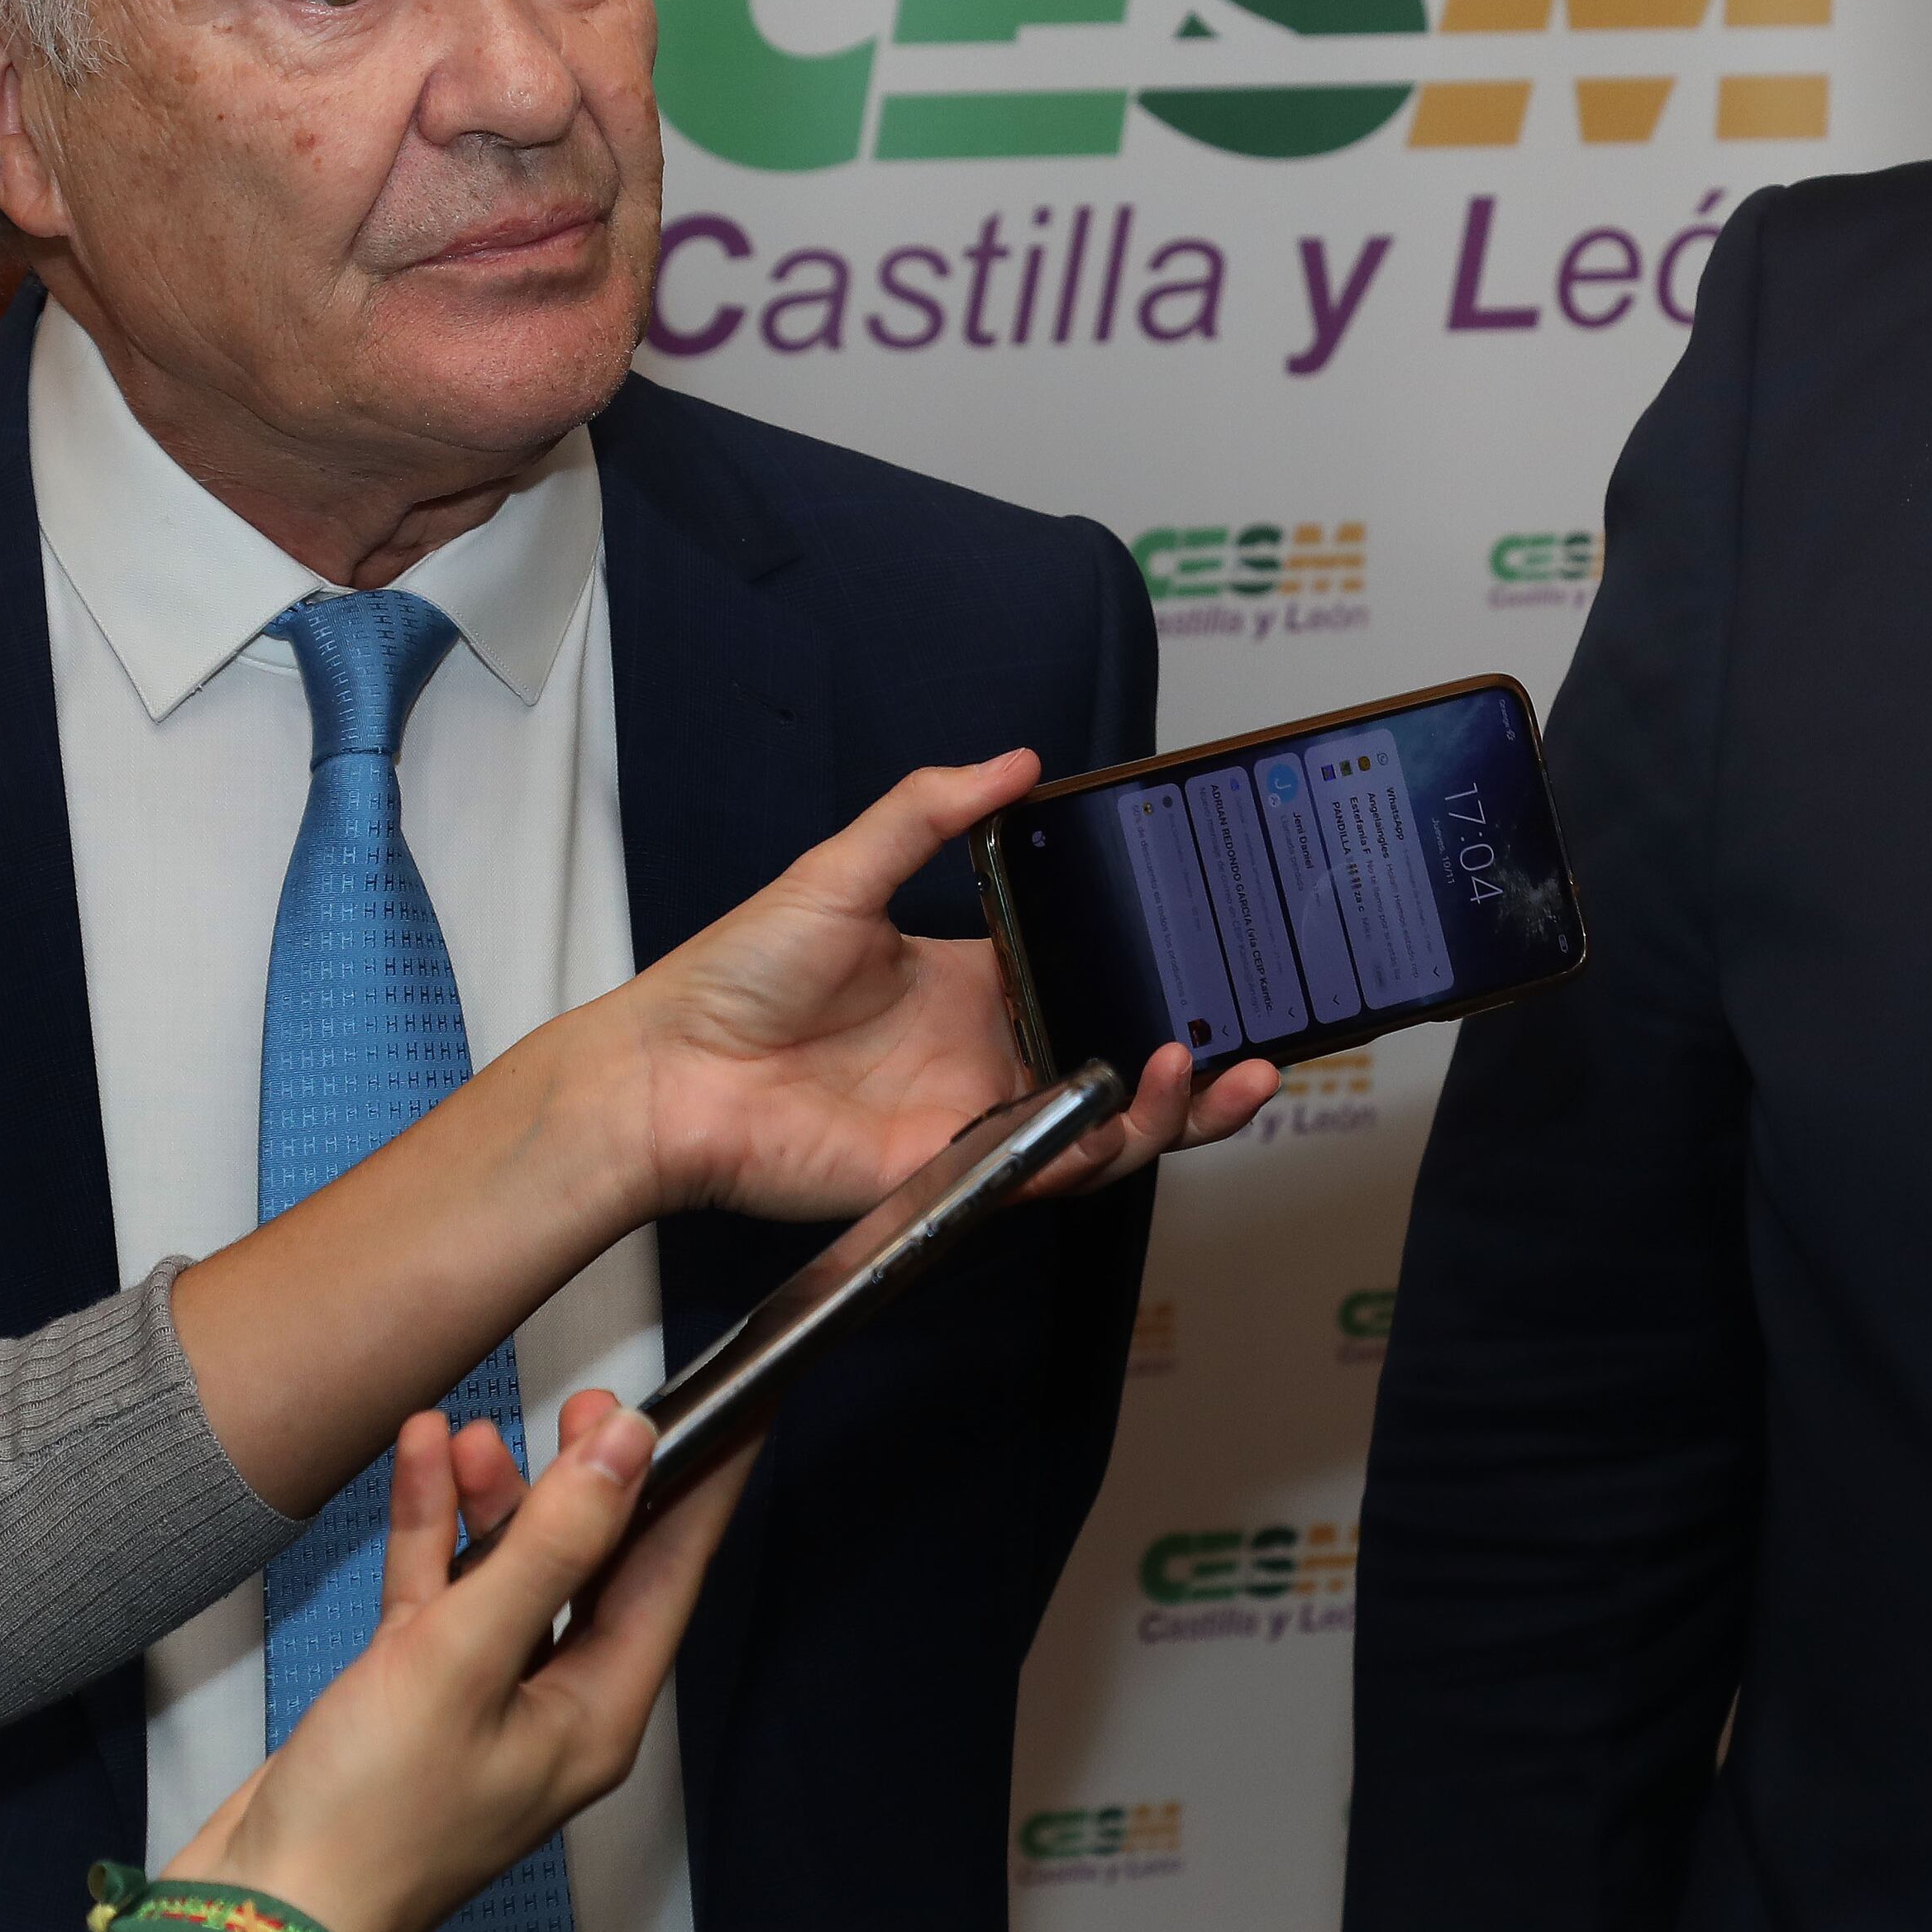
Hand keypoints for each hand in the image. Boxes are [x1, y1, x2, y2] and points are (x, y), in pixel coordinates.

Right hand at [159, 1391, 744, 1931]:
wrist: (252, 1912)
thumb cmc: (362, 1827)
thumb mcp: (465, 1661)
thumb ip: (551, 1548)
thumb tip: (627, 1452)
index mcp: (596, 1712)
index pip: (674, 1571)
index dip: (702, 1483)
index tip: (735, 1410)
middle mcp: (552, 1707)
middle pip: (596, 1566)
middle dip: (586, 1479)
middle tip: (585, 1403)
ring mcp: (483, 1702)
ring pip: (512, 1573)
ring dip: (496, 1498)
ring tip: (478, 1428)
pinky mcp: (414, 1698)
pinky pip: (442, 1595)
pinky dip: (434, 1532)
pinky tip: (423, 1466)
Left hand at [592, 753, 1276, 1222]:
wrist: (670, 1073)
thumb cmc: (734, 977)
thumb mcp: (842, 869)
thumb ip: (930, 813)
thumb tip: (1014, 761)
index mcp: (977, 984)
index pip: (1093, 979)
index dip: (1157, 978)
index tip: (1213, 955)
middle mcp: (991, 1055)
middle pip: (1121, 1069)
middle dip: (1202, 1063)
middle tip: (1261, 1040)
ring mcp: (980, 1118)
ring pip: (1109, 1128)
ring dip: (1177, 1106)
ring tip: (1216, 1067)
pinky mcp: (957, 1170)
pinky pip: (1053, 1170)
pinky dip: (1108, 1140)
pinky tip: (1137, 1095)